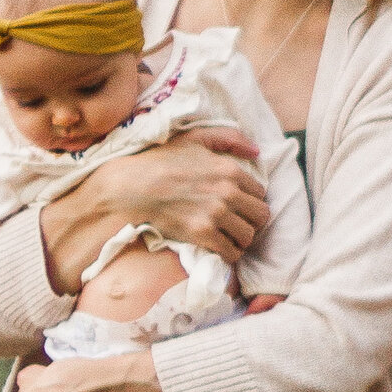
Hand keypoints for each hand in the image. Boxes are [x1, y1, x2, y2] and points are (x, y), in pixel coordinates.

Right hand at [38, 127, 267, 289]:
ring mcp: (216, 215)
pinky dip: (228, 253)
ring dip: (240, 239)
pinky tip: (218, 247)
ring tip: (228, 237)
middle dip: (251, 221)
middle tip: (238, 224)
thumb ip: (229, 139)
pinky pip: (231, 252)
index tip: (240, 206)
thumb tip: (257, 151)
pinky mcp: (202, 234)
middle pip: (261, 217)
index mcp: (229, 169)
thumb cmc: (160, 161)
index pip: (260, 193)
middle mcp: (228, 192)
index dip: (251, 200)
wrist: (131, 187)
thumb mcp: (194, 139)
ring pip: (248, 237)